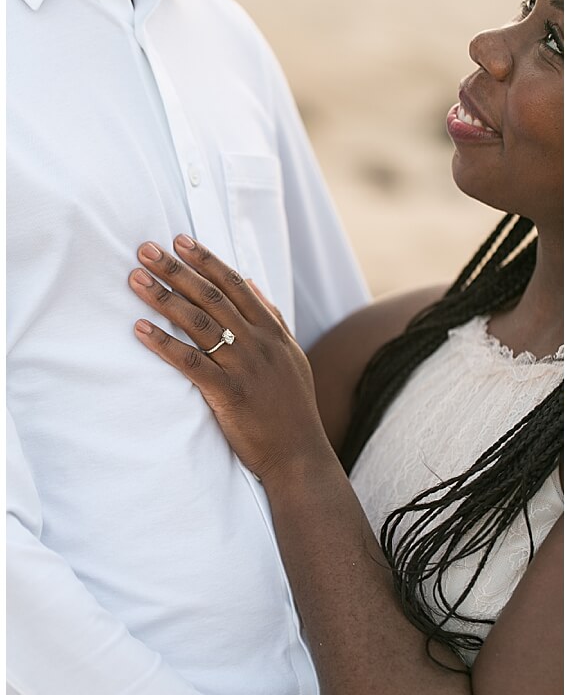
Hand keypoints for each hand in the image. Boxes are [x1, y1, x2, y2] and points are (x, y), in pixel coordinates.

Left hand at [129, 236, 330, 482]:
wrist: (299, 453)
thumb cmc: (292, 408)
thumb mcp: (292, 356)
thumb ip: (273, 319)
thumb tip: (252, 283)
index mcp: (273, 333)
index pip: (237, 285)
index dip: (206, 261)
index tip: (179, 241)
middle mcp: (260, 344)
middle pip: (213, 297)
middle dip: (177, 270)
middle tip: (145, 249)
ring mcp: (245, 368)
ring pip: (200, 324)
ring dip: (164, 298)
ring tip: (136, 279)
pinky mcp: (229, 394)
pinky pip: (192, 363)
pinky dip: (165, 344)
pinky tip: (141, 329)